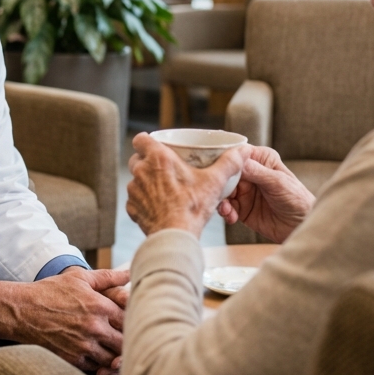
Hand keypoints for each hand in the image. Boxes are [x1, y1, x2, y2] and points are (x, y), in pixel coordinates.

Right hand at [0, 267, 128, 373]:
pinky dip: (99, 364)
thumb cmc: (51, 291)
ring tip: (112, 349)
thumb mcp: (79, 277)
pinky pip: (96, 368)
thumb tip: (129, 272)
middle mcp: (95, 328)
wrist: (23, 310)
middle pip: (126, 343)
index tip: (130, 321)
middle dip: (127, 341)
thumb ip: (108, 277)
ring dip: (115, 356)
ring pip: (113, 360)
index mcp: (100, 306)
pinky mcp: (73, 359)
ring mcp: (84, 346)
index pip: (132, 320)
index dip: (134, 322)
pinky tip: (96, 355)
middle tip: (125, 338)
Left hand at [126, 133, 245, 237]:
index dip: (146, 142)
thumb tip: (242, 150)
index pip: (140, 139)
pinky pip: (135, 200)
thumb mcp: (215, 182)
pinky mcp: (131, 207)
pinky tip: (158, 207)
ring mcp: (134, 190)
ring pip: (136, 180)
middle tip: (166, 171)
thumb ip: (229, 163)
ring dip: (147, 183)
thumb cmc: (192, 208)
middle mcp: (141, 171)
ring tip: (164, 190)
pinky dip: (144, 202)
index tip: (156, 147)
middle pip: (137, 159)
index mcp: (158, 158)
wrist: (176, 235)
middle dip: (148, 162)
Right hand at [217, 146, 313, 242]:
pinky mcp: (241, 208)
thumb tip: (237, 161)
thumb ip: (258, 172)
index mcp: (261, 160)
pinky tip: (231, 217)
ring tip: (226, 209)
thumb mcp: (279, 183)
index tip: (217, 167)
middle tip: (217, 191)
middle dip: (219, 182)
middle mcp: (250, 172)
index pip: (237, 153)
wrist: (302, 227)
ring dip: (221, 199)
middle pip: (226, 172)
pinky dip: (225, 212)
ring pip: (222, 190)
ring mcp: (244, 190)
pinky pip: (226, 207)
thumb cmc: (298, 200)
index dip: (225, 158)